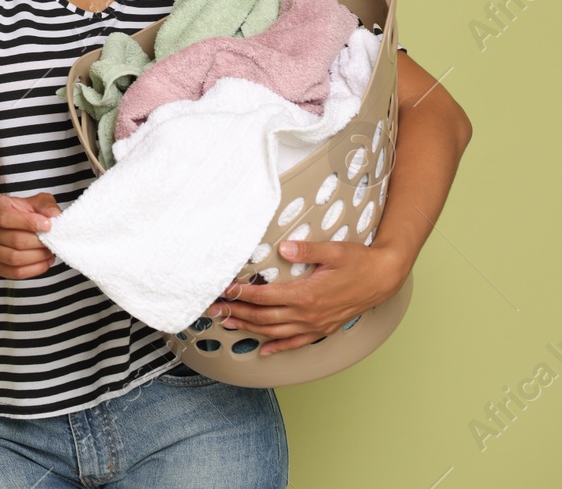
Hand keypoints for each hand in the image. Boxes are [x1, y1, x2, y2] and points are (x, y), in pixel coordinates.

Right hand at [0, 193, 60, 279]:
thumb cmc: (15, 212)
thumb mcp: (29, 201)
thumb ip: (44, 205)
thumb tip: (54, 215)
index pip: (5, 217)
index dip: (29, 223)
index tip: (48, 225)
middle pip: (15, 240)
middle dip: (39, 242)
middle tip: (52, 240)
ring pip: (15, 258)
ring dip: (38, 256)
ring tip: (49, 250)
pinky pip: (15, 273)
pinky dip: (35, 269)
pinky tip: (44, 261)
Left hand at [205, 239, 408, 354]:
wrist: (384, 279)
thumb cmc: (359, 262)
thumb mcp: (334, 250)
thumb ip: (307, 250)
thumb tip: (283, 248)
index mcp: (307, 295)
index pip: (265, 296)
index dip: (242, 293)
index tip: (224, 289)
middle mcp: (308, 314)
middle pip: (264, 317)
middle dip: (237, 312)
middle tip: (214, 309)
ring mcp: (315, 325)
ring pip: (275, 332)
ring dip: (250, 329)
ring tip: (228, 324)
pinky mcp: (323, 329)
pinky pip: (296, 343)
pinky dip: (278, 347)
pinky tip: (263, 350)